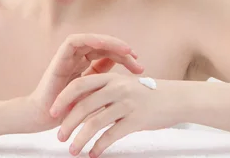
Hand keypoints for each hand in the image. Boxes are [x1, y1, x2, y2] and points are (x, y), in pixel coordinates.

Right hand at [23, 34, 143, 132]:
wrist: (43, 119)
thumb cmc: (68, 110)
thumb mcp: (94, 94)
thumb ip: (105, 80)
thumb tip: (127, 71)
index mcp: (86, 65)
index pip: (109, 55)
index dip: (125, 58)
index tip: (140, 68)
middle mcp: (78, 58)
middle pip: (103, 46)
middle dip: (122, 51)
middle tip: (137, 59)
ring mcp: (68, 56)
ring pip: (92, 40)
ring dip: (110, 42)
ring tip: (126, 50)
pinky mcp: (59, 57)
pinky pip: (74, 41)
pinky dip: (89, 40)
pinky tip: (104, 44)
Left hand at [50, 73, 178, 157]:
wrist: (176, 99)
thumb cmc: (149, 94)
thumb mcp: (125, 86)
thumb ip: (104, 92)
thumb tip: (81, 104)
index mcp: (111, 78)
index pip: (79, 85)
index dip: (63, 99)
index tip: (53, 112)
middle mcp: (117, 88)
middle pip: (83, 106)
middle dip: (67, 123)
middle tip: (59, 136)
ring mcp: (127, 104)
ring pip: (94, 123)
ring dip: (80, 139)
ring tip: (73, 150)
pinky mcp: (136, 120)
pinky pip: (111, 135)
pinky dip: (99, 146)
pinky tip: (93, 153)